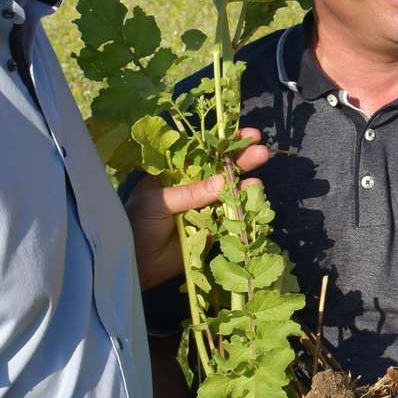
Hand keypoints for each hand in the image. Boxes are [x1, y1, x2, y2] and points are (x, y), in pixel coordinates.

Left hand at [125, 129, 271, 289]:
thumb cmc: (138, 223)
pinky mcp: (213, 228)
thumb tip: (223, 181)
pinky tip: (255, 201)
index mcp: (176, 172)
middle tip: (261, 151)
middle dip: (241, 159)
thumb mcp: (158, 201)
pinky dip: (244, 209)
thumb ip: (190, 192)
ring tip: (258, 181)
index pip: (202, 151)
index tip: (243, 135)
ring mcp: (205, 207)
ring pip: (230, 192)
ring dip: (246, 184)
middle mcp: (194, 186)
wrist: (137, 263)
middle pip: (221, 169)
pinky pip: (232, 216)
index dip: (223, 143)